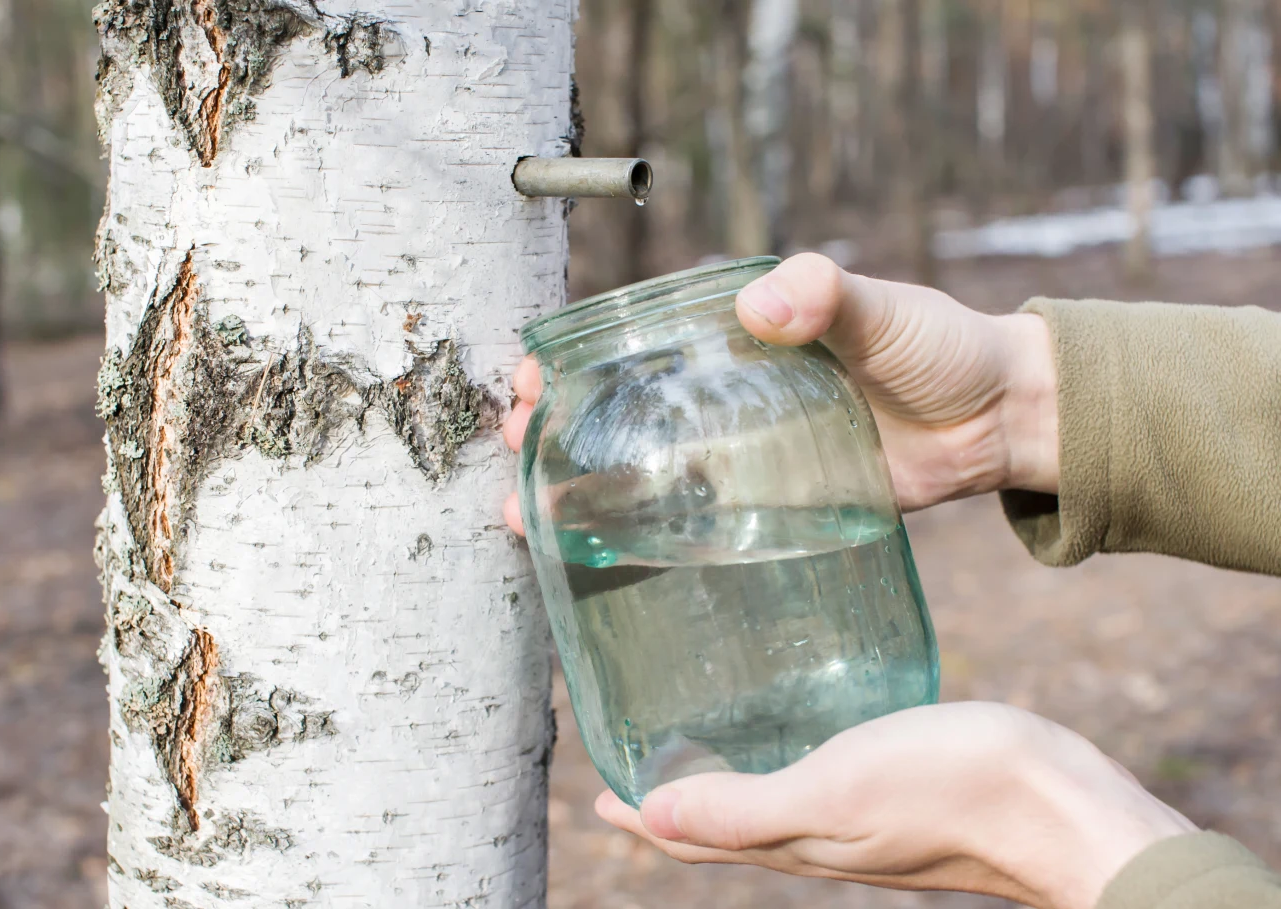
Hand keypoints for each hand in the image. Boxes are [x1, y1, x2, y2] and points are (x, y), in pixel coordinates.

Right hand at [502, 254, 1058, 532]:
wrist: (997, 421)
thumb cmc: (939, 348)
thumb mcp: (881, 309)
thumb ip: (826, 296)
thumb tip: (760, 307)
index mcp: (739, 333)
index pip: (636, 339)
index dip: (573, 357)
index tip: (529, 376)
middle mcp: (727, 391)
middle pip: (620, 407)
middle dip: (557, 424)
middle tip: (515, 445)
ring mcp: (743, 450)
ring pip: (642, 467)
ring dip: (581, 485)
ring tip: (528, 511)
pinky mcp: (768, 502)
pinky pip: (693, 518)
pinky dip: (642, 535)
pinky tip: (597, 553)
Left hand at [595, 703, 1195, 908]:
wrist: (1065, 809)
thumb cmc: (953, 795)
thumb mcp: (833, 794)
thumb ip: (744, 809)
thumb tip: (647, 817)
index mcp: (792, 840)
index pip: (689, 836)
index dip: (639, 817)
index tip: (597, 791)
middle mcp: (816, 833)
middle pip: (722, 823)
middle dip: (672, 796)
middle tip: (638, 756)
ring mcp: (857, 815)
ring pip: (767, 801)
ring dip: (723, 778)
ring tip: (700, 737)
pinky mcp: (896, 787)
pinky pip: (817, 778)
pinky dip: (783, 758)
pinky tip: (798, 721)